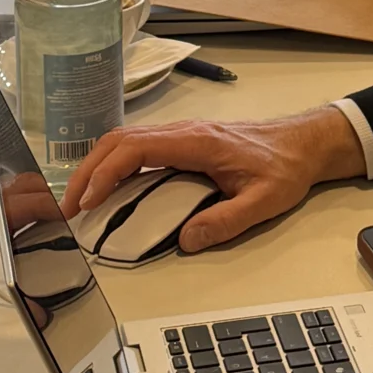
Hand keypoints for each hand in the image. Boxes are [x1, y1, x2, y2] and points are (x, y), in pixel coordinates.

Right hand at [60, 108, 366, 251]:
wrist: (305, 143)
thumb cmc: (286, 166)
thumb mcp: (263, 201)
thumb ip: (225, 221)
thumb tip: (185, 240)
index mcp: (197, 142)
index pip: (136, 149)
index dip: (105, 174)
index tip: (86, 202)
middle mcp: (184, 132)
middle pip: (120, 141)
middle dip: (88, 171)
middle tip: (67, 208)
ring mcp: (183, 135)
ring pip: (126, 141)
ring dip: (98, 167)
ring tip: (79, 201)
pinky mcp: (185, 143)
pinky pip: (140, 148)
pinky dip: (115, 165)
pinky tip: (108, 189)